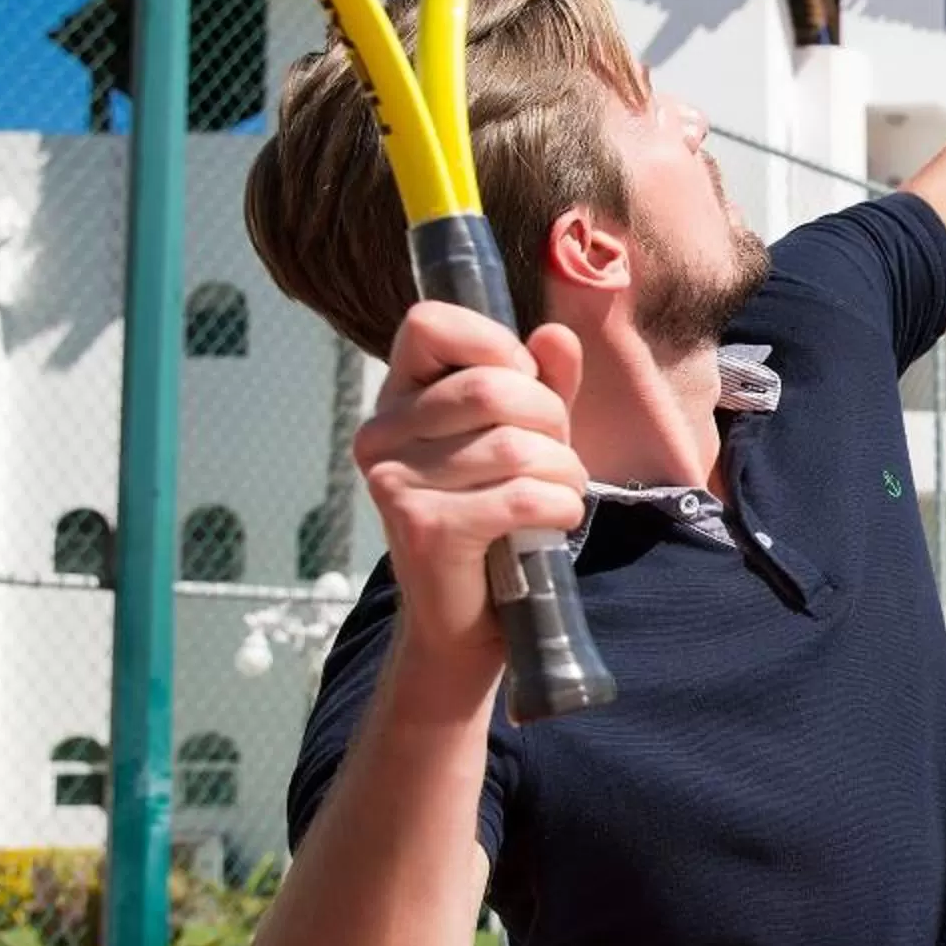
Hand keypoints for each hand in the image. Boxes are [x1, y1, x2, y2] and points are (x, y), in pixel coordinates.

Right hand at [355, 304, 589, 668]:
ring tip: (559, 494)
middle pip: (492, 386)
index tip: (524, 382)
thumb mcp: (527, 436)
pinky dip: (560, 507)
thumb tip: (554, 335)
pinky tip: (555, 521)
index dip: (494, 343)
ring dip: (564, 473)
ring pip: (516, 447)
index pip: (430, 323)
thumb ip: (543, 383)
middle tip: (556, 456)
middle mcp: (381, 433)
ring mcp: (394, 480)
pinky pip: (521, 497)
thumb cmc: (498, 516)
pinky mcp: (422, 528)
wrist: (466, 621)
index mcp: (398, 397)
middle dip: (552, 420)